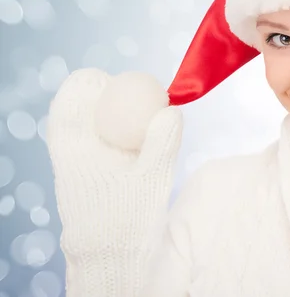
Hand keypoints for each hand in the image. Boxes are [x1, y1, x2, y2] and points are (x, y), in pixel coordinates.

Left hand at [46, 68, 182, 256]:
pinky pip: (104, 135)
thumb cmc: (126, 219)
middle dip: (109, 91)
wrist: (110, 256)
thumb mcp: (150, 179)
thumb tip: (172, 109)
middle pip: (82, 101)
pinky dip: (120, 128)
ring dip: (116, 110)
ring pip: (94, 117)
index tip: (120, 81)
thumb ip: (162, 143)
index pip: (72, 95)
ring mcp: (80, 156)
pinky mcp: (92, 167)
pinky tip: (141, 137)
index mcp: (72, 145)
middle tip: (137, 94)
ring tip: (142, 118)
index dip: (92, 80)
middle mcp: (71, 147)